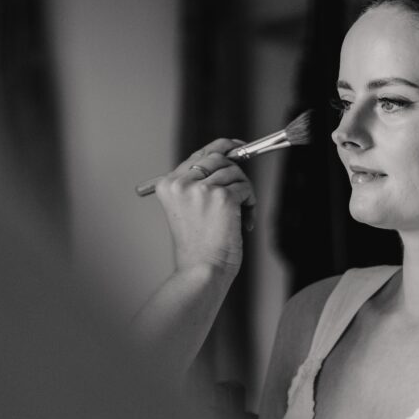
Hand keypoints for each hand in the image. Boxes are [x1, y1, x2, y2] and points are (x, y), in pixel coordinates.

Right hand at [154, 139, 255, 275]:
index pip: (198, 154)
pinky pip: (245, 189)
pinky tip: (243, 223)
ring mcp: (202, 189)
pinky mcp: (222, 197)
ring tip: (240, 217)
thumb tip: (229, 161)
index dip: (221, 147)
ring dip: (244, 194)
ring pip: (235, 173)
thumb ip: (200, 184)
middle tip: (243, 190)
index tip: (237, 147)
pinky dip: (250, 205)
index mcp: (168, 184)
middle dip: (236, 173)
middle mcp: (181, 183)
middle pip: (218, 158)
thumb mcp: (189, 210)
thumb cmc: (198, 248)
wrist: (202, 271)